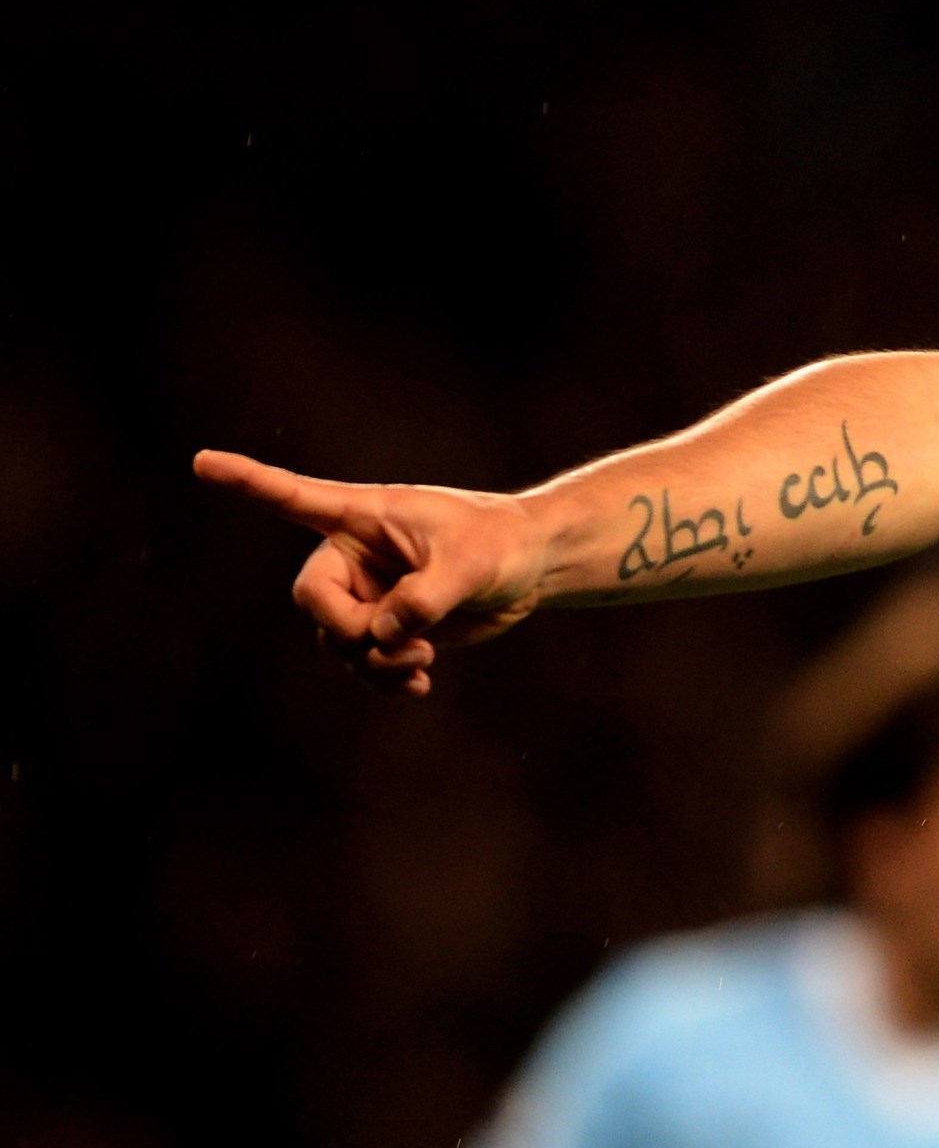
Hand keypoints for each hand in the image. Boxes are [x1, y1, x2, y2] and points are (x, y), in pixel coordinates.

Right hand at [194, 450, 550, 695]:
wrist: (529, 567)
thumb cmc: (501, 544)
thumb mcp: (472, 564)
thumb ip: (427, 596)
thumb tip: (384, 631)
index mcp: (363, 515)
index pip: (295, 498)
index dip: (247, 482)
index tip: (200, 460)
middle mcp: (352, 553)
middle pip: (312, 600)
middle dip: (349, 630)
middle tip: (399, 641)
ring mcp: (366, 591)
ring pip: (338, 639)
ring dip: (374, 661)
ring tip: (422, 661)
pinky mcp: (385, 624)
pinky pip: (362, 661)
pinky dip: (384, 679)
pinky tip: (418, 686)